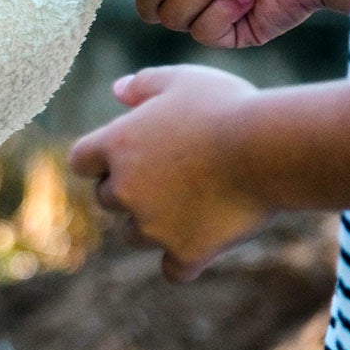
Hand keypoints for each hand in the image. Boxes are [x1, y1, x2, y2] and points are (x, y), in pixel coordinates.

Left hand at [67, 65, 270, 282]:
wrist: (269, 149)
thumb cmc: (226, 107)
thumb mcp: (181, 80)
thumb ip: (143, 83)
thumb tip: (118, 89)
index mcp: (116, 145)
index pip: (81, 160)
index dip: (100, 159)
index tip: (125, 155)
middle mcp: (125, 189)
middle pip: (106, 199)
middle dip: (129, 190)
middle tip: (167, 176)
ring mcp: (153, 225)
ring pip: (133, 235)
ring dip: (151, 225)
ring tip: (187, 207)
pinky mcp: (186, 251)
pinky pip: (174, 270)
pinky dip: (184, 262)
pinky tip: (198, 248)